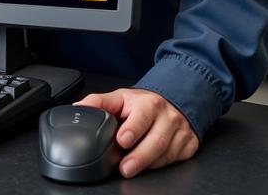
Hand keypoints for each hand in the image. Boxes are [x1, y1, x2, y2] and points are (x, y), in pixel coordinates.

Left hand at [75, 88, 198, 176]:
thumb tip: (78, 109)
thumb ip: (99, 103)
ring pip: (167, 153)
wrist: (173, 103)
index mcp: (148, 103)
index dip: (132, 129)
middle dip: (139, 157)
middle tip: (124, 168)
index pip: (142, 116)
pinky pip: (175, 159)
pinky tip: (149, 165)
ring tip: (131, 169)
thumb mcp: (121, 98)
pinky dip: (161, 165)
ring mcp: (181, 131)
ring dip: (148, 164)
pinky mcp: (189, 145)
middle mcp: (167, 116)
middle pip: (156, 140)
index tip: (121, 140)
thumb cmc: (142, 104)